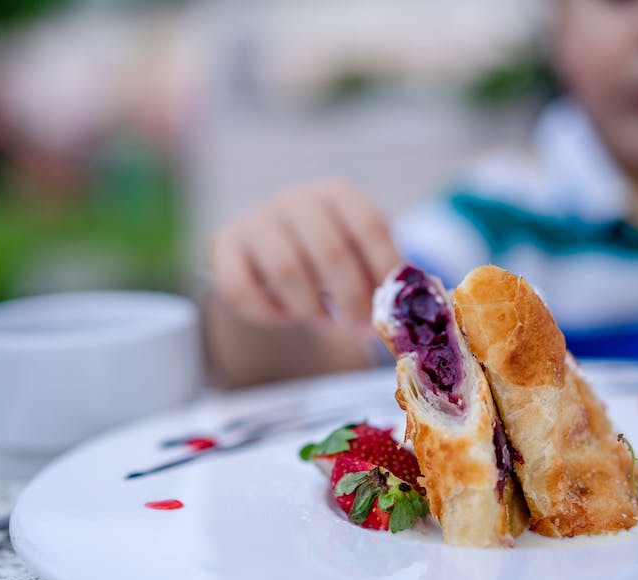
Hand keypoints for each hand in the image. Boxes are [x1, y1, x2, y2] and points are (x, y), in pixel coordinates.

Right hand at [211, 179, 400, 328]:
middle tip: (360, 328)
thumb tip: (413, 308)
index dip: (384, 268)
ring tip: (326, 323)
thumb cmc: (326, 259)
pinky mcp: (224, 248)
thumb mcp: (358, 256)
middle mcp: (295, 200)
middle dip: (351, 299)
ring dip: (312, 308)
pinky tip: (285, 317)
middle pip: (329, 250)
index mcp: (337, 194)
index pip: (369, 225)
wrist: (267, 254)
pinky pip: (243, 288)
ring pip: (286, 270)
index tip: (391, 304)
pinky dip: (269, 313)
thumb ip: (382, 276)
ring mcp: (256, 221)